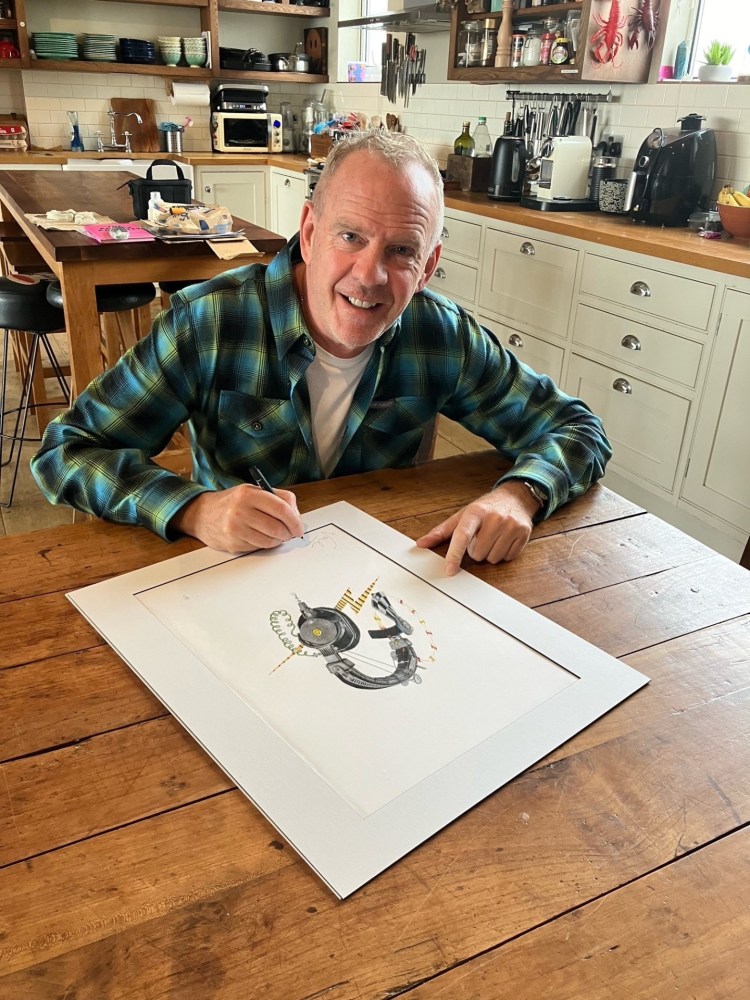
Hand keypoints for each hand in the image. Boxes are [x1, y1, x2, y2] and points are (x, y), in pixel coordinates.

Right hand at [171, 484, 303, 552]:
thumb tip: (297, 517)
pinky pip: (258, 547)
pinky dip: (266, 544)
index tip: (299, 527)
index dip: (295, 520)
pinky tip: (262, 537)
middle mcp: (240, 511)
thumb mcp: (253, 491)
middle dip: (289, 533)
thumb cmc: (232, 502)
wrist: (202, 514)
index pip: (281, 508)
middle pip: (277, 527)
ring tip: (277, 534)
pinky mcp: (233, 543)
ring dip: (278, 540)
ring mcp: (235, 528)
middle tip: (291, 533)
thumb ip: (278, 499)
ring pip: (269, 540)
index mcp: (248, 494)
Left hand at [416, 481, 538, 575]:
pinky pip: (507, 558)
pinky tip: (503, 539)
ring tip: (492, 537)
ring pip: (492, 558)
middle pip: (477, 553)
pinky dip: (503, 553)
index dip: (454, 554)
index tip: (449, 570)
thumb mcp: (462, 515)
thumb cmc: (485, 508)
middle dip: (476, 549)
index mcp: (475, 512)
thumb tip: (421, 544)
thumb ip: (441, 531)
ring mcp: (510, 526)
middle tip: (480, 536)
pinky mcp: (523, 533)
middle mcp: (494, 518)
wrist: (515, 498)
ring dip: (489, 552)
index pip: (462, 536)